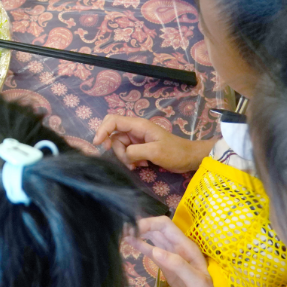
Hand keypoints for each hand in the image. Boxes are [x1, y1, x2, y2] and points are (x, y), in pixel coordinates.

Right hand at [95, 115, 213, 173]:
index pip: (113, 121)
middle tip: (127, 162)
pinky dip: (130, 160)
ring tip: (139, 165)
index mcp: (138, 125)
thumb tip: (124, 155)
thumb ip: (135, 151)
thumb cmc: (175, 152)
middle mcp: (135, 129)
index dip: (102, 130)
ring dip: (126, 158)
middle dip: (117, 151)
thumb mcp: (155, 152)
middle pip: (114, 136)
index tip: (97, 144)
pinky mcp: (140, 147)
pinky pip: (127, 152)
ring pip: (120, 146)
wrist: (189, 158)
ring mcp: (137, 138)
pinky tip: (141, 165)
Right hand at [127, 217, 245, 286]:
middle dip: (140, 226)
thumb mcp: (195, 282)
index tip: (131, 230)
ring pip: (153, 240)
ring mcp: (172, 259)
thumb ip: (176, 265)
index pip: (164, 225)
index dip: (148, 223)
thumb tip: (153, 250)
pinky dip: (142, 247)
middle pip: (157, 229)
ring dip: (139, 235)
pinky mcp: (168, 270)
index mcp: (186, 247)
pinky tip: (130, 243)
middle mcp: (178, 249)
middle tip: (120, 230)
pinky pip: (153, 253)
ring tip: (121, 233)